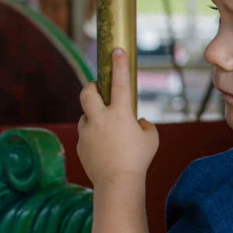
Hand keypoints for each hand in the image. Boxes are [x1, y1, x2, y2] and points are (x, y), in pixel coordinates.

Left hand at [77, 48, 158, 185]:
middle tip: (99, 91)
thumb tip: (139, 121)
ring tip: (107, 132)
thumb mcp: (151, 139)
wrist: (117, 182)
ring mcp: (87, 132)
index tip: (116, 49)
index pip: (120, 83)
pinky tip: (105, 150)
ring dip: (94, 118)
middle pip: (87, 92)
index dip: (119, 64)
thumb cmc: (138, 160)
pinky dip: (94, 138)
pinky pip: (86, 136)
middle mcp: (100, 119)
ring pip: (86, 116)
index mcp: (120, 114)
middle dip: (92, 87)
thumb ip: (145, 125)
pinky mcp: (81, 146)